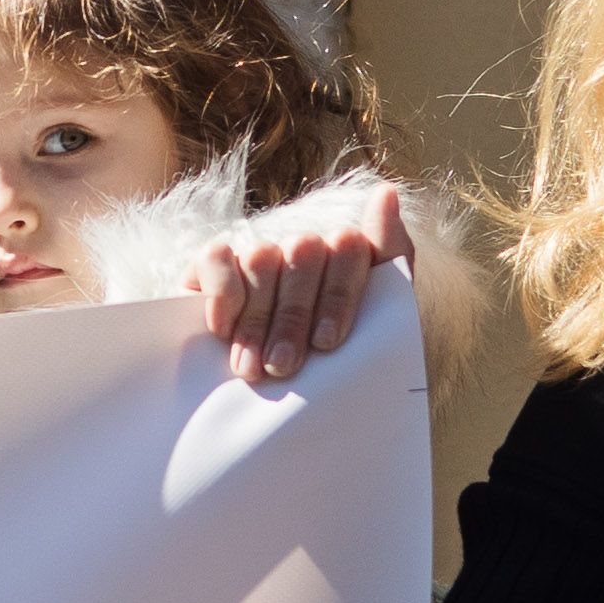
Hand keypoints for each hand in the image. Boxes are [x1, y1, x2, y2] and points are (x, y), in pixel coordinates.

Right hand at [188, 179, 412, 383]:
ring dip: (257, 320)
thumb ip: (391, 261)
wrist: (257, 411)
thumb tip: (386, 192)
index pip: (351, 248)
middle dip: (293, 317)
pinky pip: (218, 258)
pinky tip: (222, 331)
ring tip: (251, 368)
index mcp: (346, 264)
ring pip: (262, 258)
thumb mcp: (368, 334)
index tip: (327, 343)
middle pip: (305, 252)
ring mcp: (258, 255)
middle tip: (282, 367)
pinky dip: (223, 295)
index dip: (338, 295)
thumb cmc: (320, 374)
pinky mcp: (212, 263)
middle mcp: (302, 251)